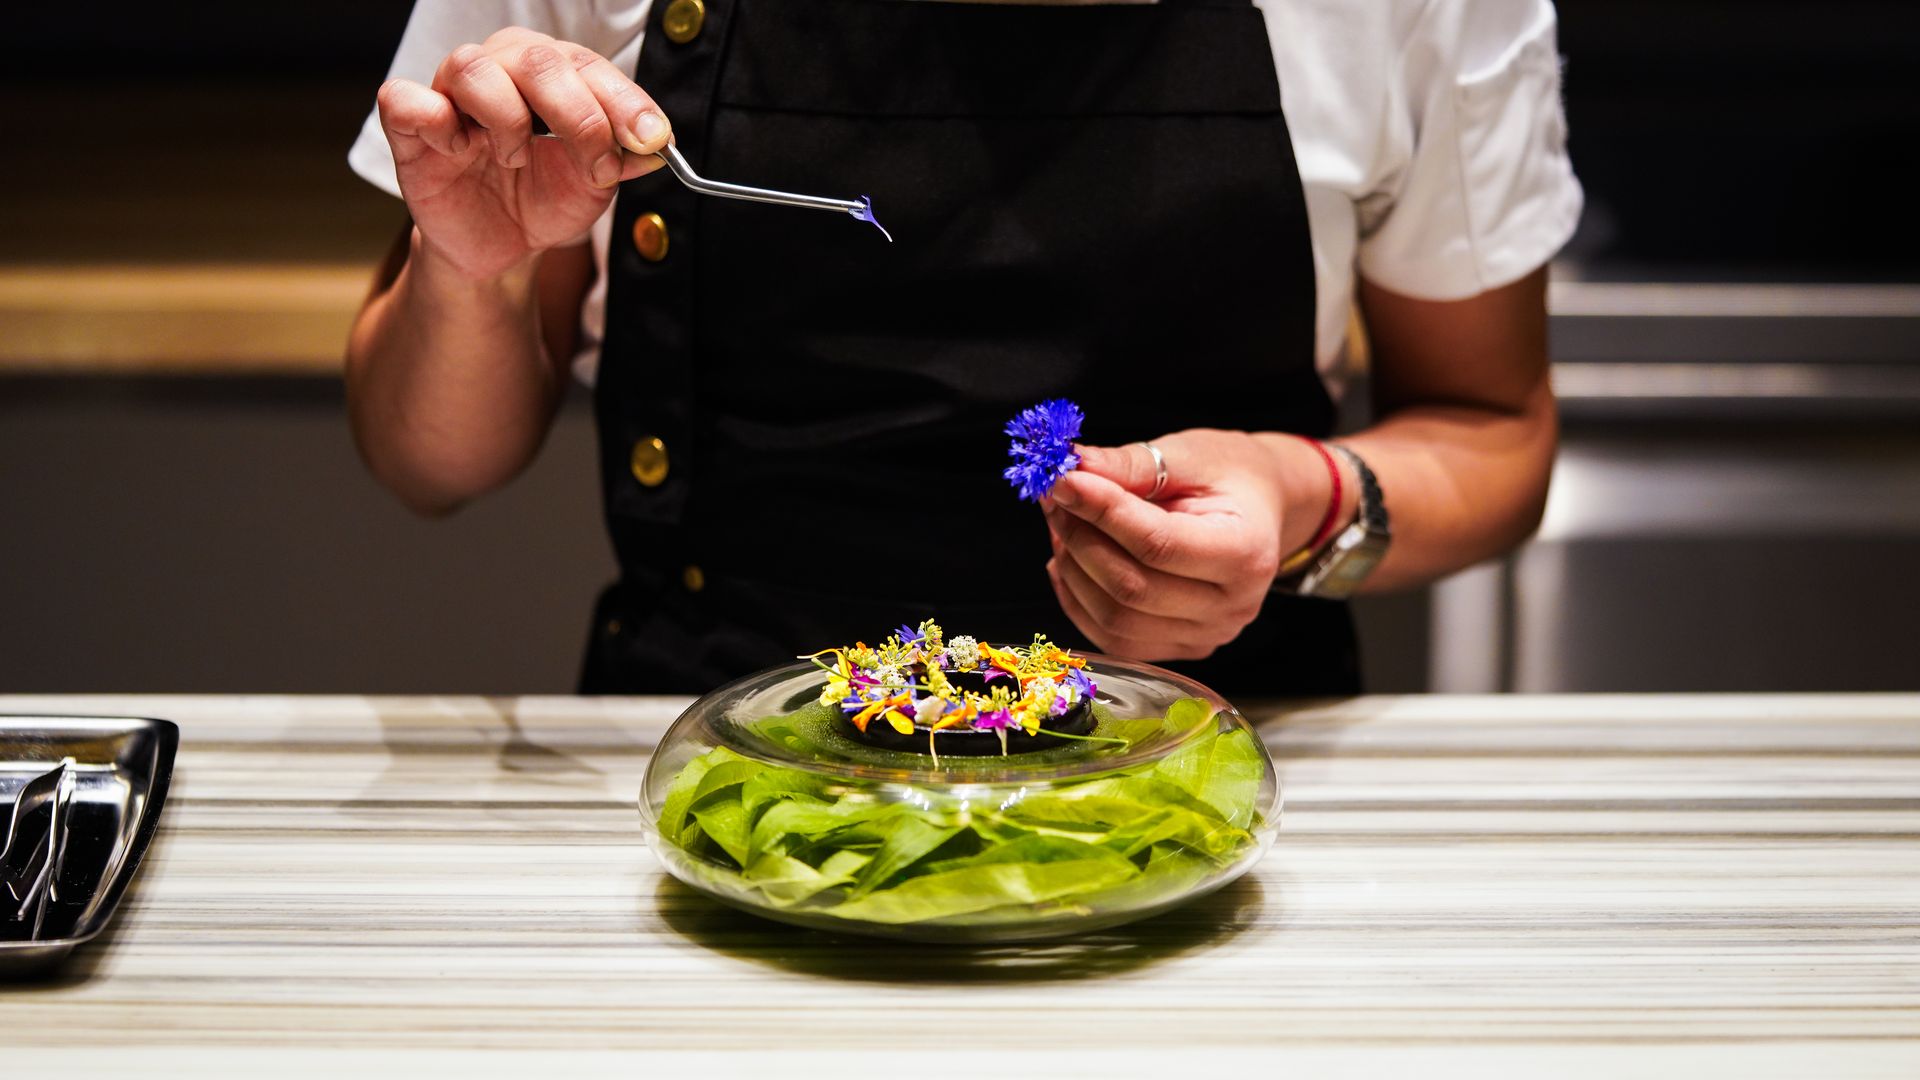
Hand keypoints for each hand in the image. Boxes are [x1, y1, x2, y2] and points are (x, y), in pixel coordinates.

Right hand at [375, 28, 672, 280]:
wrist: (501, 247)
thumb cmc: (543, 199)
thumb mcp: (594, 184)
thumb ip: (624, 159)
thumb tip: (658, 146)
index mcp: (550, 71)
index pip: (587, 65)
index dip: (623, 101)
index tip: (652, 138)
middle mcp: (501, 68)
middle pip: (536, 60)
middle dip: (580, 115)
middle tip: (597, 165)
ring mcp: (450, 93)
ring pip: (472, 67)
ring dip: (508, 119)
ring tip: (517, 159)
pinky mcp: (409, 125)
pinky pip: (406, 98)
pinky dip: (438, 123)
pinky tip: (462, 151)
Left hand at [1042, 430, 1333, 660]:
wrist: (1260, 509)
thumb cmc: (1230, 476)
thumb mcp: (1189, 453)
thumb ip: (1133, 464)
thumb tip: (1074, 468)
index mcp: (1246, 553)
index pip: (1158, 544)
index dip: (1102, 512)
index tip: (1065, 481)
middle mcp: (1231, 607)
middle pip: (1132, 589)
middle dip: (1081, 539)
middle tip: (1057, 497)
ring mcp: (1205, 636)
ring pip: (1115, 620)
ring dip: (1074, 569)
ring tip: (1065, 523)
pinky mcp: (1178, 648)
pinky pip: (1112, 637)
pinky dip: (1078, 599)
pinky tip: (1072, 559)